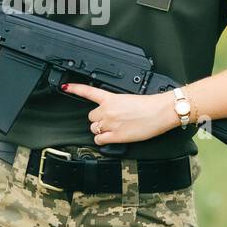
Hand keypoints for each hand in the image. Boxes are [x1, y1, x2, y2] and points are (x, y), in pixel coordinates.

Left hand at [60, 82, 177, 144]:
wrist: (160, 112)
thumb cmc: (150, 105)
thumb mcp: (129, 98)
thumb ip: (116, 103)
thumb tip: (112, 110)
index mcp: (111, 98)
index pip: (88, 91)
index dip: (75, 88)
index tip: (65, 87)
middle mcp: (107, 110)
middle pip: (91, 116)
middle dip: (99, 119)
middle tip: (111, 120)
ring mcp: (110, 123)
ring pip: (94, 128)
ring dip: (101, 129)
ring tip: (114, 129)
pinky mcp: (115, 136)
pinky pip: (99, 140)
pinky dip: (103, 140)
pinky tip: (110, 137)